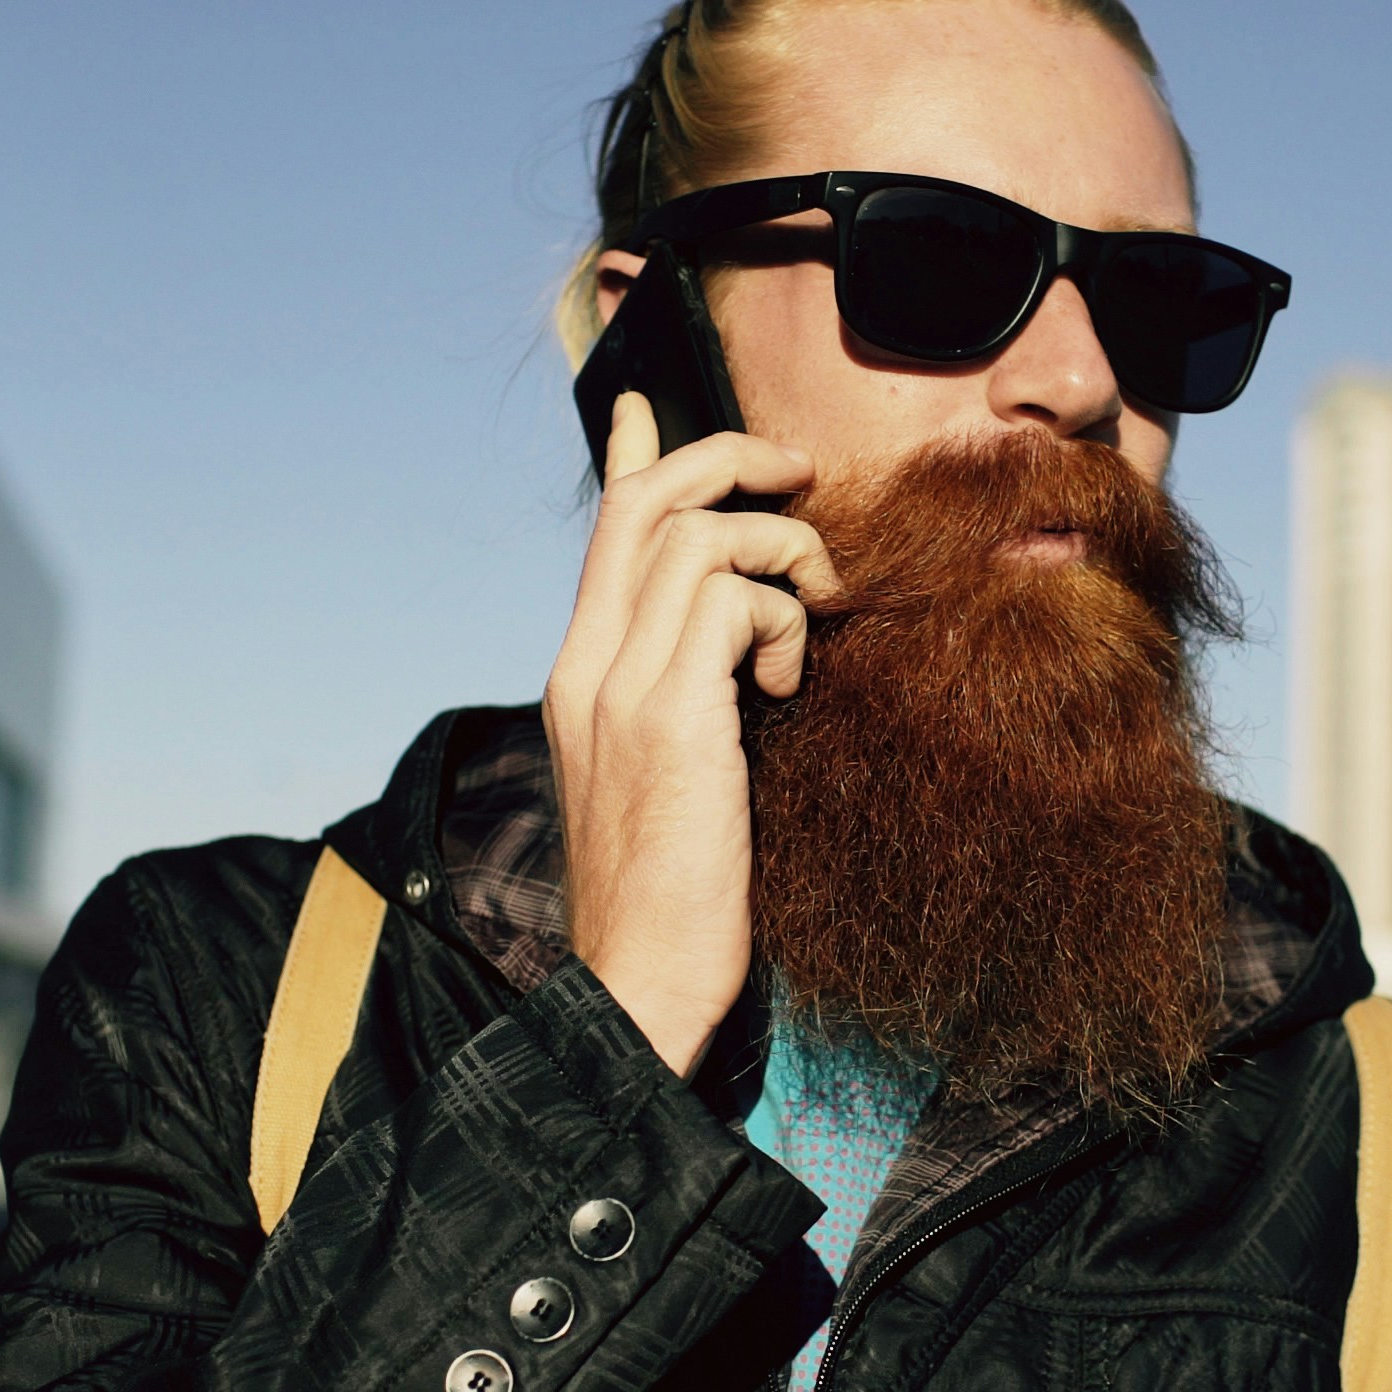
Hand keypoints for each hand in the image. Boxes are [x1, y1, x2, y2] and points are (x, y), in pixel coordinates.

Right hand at [544, 394, 841, 1074]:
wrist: (637, 986)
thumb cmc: (671, 900)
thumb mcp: (668, 779)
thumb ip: (686, 701)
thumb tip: (738, 657)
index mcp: (581, 676)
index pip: (603, 535)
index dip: (633, 459)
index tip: (640, 405)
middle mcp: (586, 665)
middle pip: (645, 502)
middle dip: (730, 460)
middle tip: (800, 475)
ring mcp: (620, 686)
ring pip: (701, 538)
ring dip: (781, 556)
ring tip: (811, 624)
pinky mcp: (669, 715)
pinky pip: (737, 601)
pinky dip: (783, 623)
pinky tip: (790, 686)